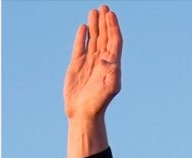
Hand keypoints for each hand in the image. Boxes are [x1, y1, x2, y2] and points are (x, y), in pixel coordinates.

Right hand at [64, 5, 121, 120]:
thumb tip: (108, 58)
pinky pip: (80, 47)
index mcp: (112, 64)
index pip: (114, 40)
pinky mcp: (77, 66)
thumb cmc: (99, 102)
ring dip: (94, 26)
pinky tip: (84, 27)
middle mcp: (102, 61)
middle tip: (104, 6)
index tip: (111, 14)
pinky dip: (82, 37)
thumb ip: (112, 72)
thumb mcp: (110, 87)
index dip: (113, 27)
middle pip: (105, 36)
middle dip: (104, 22)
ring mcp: (89, 62)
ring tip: (94, 11)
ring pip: (93, 39)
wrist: (83, 113)